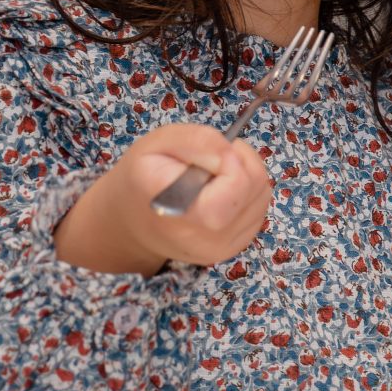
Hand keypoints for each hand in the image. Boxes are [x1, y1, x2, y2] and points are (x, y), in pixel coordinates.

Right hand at [54, 122, 270, 275]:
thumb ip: (196, 140)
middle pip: (255, 186)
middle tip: (211, 158)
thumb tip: (231, 152)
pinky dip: (245, 195)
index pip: (237, 182)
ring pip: (262, 196)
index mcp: (179, 208)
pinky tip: (219, 193)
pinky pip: (258, 211)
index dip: (230, 157)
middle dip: (241, 161)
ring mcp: (219, 249)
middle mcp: (202, 237)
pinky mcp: (231, 250)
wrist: (130, 221)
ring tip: (213, 174)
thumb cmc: (141, 176)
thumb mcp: (156, 143)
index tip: (207, 153)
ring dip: (245, 176)